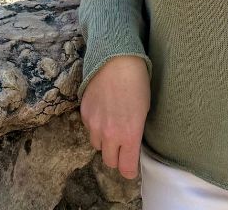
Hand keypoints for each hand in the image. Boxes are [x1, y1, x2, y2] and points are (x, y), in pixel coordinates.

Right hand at [79, 55, 149, 179]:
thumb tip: (130, 146)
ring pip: (97, 145)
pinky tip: (103, 109)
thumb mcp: (143, 112)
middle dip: (116, 156)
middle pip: (109, 161)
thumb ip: (135, 134)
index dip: (130, 169)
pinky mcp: (84, 113)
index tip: (131, 163)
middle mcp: (110, 135)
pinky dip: (95, 125)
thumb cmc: (137, 83)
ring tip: (111, 123)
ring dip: (104, 140)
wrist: (116, 59)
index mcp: (129, 135)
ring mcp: (94, 124)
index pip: (126, 169)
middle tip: (122, 143)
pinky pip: (89, 128)